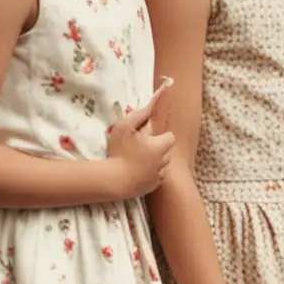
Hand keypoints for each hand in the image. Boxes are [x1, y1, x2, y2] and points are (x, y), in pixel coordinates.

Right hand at [104, 80, 174, 197]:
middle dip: (156, 149)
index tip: (146, 137)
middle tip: (137, 149)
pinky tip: (134, 173)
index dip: (160, 136)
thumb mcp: (125, 127)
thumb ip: (141, 114)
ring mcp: (159, 175)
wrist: (113, 180)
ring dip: (152, 162)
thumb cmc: (118, 151)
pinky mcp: (153, 187)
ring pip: (161, 165)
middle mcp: (164, 161)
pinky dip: (148, 175)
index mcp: (160, 146)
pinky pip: (154, 177)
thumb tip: (157, 97)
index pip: (170, 137)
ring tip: (134, 162)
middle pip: (165, 151)